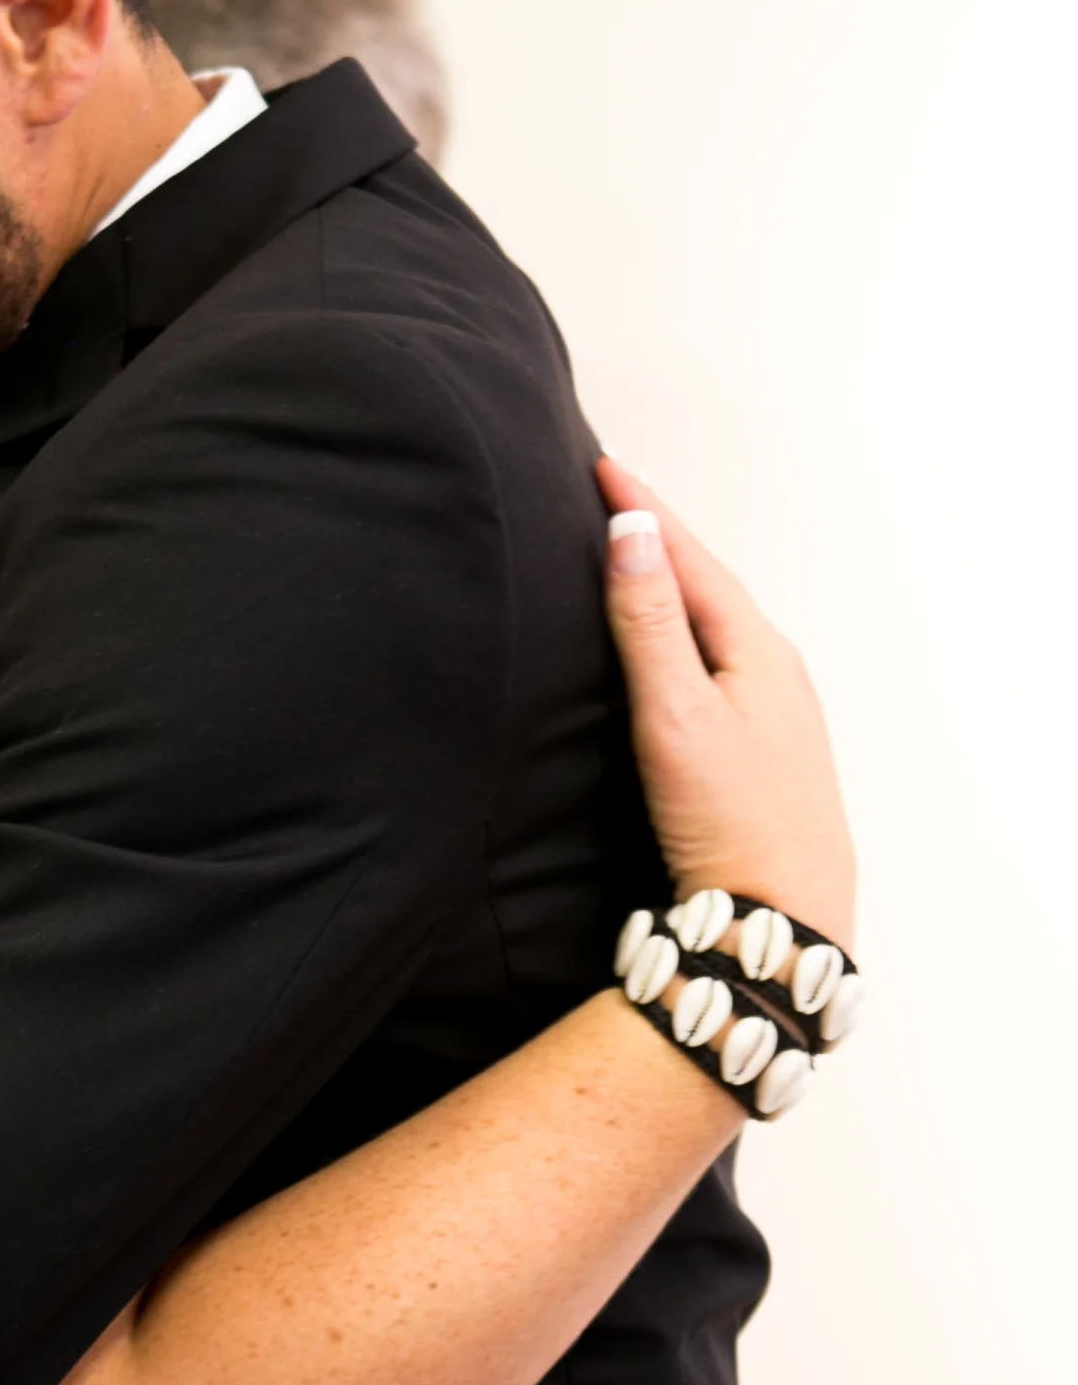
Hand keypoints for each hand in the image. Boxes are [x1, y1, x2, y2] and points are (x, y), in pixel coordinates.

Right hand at [599, 461, 855, 949]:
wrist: (784, 918)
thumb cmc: (732, 821)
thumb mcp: (675, 713)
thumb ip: (648, 624)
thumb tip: (631, 534)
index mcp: (757, 650)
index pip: (689, 559)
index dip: (642, 512)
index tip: (600, 466)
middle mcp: (774, 672)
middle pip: (707, 586)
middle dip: (658, 541)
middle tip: (613, 497)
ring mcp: (774, 713)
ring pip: (715, 627)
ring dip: (672, 590)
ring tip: (634, 560)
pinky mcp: (762, 751)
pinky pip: (718, 664)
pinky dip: (685, 638)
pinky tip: (670, 653)